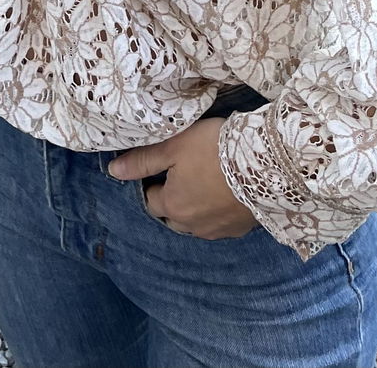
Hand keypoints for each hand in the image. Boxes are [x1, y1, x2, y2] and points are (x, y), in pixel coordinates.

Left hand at [108, 119, 257, 238]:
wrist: (263, 164)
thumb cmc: (212, 149)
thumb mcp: (174, 146)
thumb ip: (143, 160)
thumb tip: (113, 171)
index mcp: (172, 205)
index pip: (150, 200)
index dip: (153, 183)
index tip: (162, 168)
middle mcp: (191, 225)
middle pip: (172, 216)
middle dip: (171, 201)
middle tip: (180, 177)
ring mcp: (217, 231)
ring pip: (195, 224)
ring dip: (193, 210)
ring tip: (201, 186)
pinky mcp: (238, 229)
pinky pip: (219, 225)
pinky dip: (216, 213)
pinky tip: (223, 195)